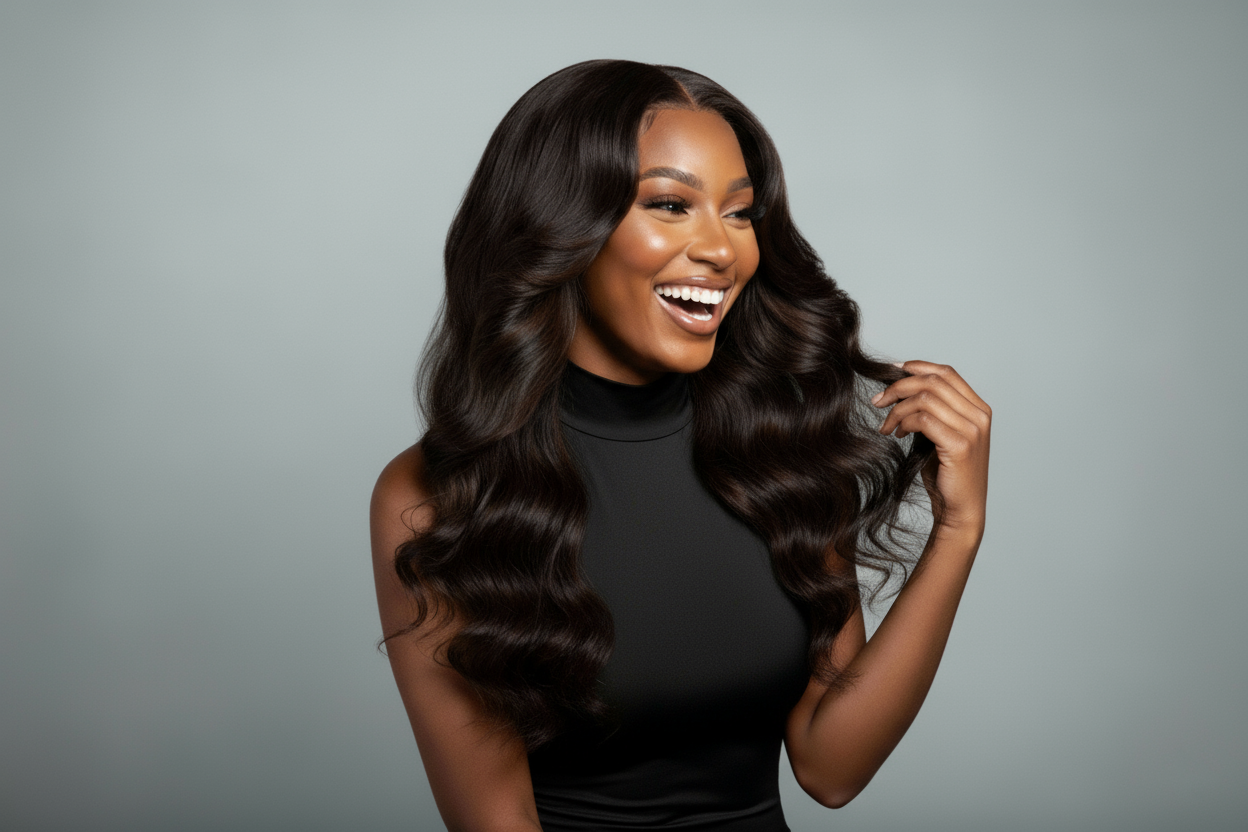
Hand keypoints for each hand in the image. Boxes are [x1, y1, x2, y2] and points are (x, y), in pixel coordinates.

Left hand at [872, 361, 990, 543]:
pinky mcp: (960, 445)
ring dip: (897, 409)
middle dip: (899, 387)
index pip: (947, 373)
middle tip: (878, 401)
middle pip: (933, 381)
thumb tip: (901, 389)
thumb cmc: (947, 473)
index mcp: (978, 408)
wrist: (961, 509)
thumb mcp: (940, 435)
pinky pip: (923, 419)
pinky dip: (903, 422)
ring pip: (924, 398)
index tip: (892, 371)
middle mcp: (979, 415)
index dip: (918, 367)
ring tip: (887, 426)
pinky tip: (896, 434)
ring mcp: (972, 430)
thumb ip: (930, 412)